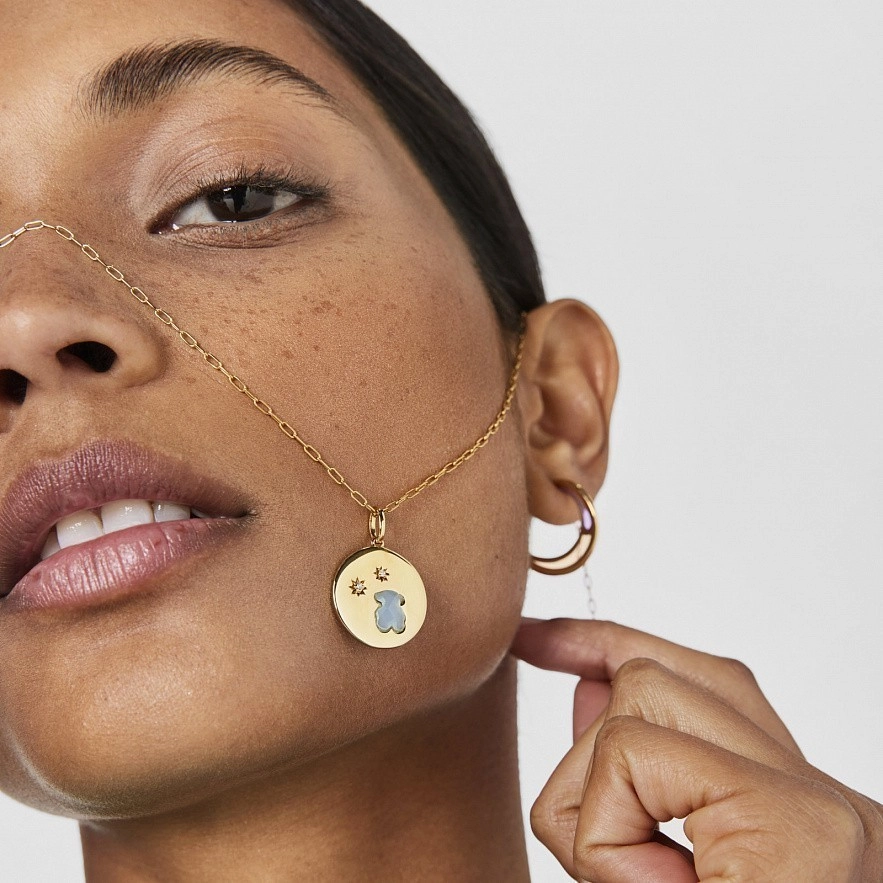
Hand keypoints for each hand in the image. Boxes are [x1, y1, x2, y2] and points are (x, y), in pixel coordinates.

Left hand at [510, 618, 882, 881]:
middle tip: (625, 862)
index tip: (537, 640)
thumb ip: (624, 768)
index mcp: (796, 802)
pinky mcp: (799, 827)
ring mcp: (816, 806)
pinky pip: (631, 767)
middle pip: (654, 682)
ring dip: (597, 812)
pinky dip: (607, 840)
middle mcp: (824, 794)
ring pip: (629, 715)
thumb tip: (577, 684)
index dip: (607, 643)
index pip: (700, 675)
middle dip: (592, 759)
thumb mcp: (643, 866)